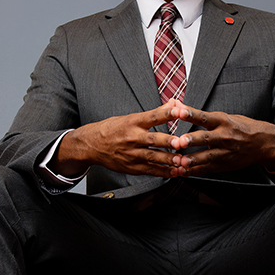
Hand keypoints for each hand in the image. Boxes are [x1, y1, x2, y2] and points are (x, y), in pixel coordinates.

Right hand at [51, 99, 183, 177]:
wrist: (91, 145)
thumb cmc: (113, 129)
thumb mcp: (131, 117)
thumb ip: (156, 113)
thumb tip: (175, 103)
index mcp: (133, 122)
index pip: (152, 116)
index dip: (166, 113)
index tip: (179, 111)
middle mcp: (132, 138)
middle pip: (152, 140)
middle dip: (167, 142)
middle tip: (181, 143)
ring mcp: (131, 154)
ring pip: (152, 157)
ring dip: (168, 160)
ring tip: (182, 161)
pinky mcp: (131, 167)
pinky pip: (150, 170)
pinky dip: (163, 172)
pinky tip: (174, 172)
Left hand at [166, 103, 274, 175]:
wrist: (263, 143)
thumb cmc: (240, 127)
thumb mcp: (223, 116)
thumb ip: (198, 114)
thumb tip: (176, 104)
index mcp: (223, 121)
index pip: (205, 117)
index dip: (192, 114)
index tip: (180, 112)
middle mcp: (224, 136)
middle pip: (206, 138)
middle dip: (192, 140)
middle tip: (180, 142)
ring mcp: (224, 152)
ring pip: (207, 156)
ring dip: (193, 160)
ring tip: (180, 162)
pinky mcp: (223, 164)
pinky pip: (207, 168)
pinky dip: (194, 171)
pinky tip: (182, 171)